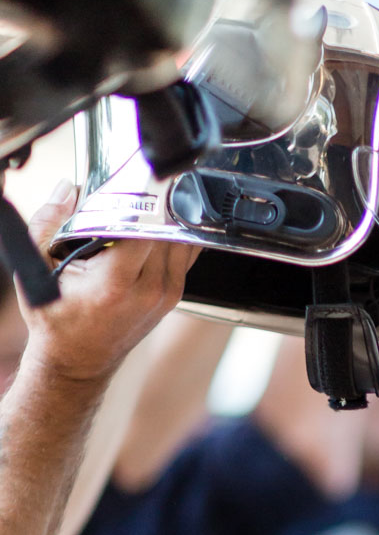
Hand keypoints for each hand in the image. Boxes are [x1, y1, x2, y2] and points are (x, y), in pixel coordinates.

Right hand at [19, 185, 195, 390]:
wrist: (78, 362)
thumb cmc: (57, 321)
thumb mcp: (38, 271)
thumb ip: (47, 223)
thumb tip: (66, 188)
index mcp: (116, 283)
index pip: (145, 226)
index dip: (146, 195)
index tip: (143, 171)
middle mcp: (149, 289)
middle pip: (166, 226)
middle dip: (156, 199)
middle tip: (144, 176)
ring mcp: (166, 293)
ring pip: (181, 237)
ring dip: (168, 214)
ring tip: (151, 194)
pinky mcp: (174, 294)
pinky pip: (185, 252)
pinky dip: (175, 232)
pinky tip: (161, 219)